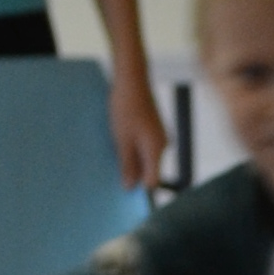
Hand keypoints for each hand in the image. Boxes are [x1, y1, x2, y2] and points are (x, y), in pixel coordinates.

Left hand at [109, 70, 172, 195]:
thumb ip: (127, 165)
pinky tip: (118, 144)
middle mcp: (162, 145)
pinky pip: (142, 148)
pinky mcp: (152, 130)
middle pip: (148, 171)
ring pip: (144, 159)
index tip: (122, 194)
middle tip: (112, 176)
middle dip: (132, 175)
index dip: (138, 189)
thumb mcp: (122, 140)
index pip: (152, 181)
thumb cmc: (125, 109)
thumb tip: (130, 187)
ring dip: (129, 161)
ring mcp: (158, 137)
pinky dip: (131, 150)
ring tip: (113, 156)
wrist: (132, 80)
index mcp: (156, 150)